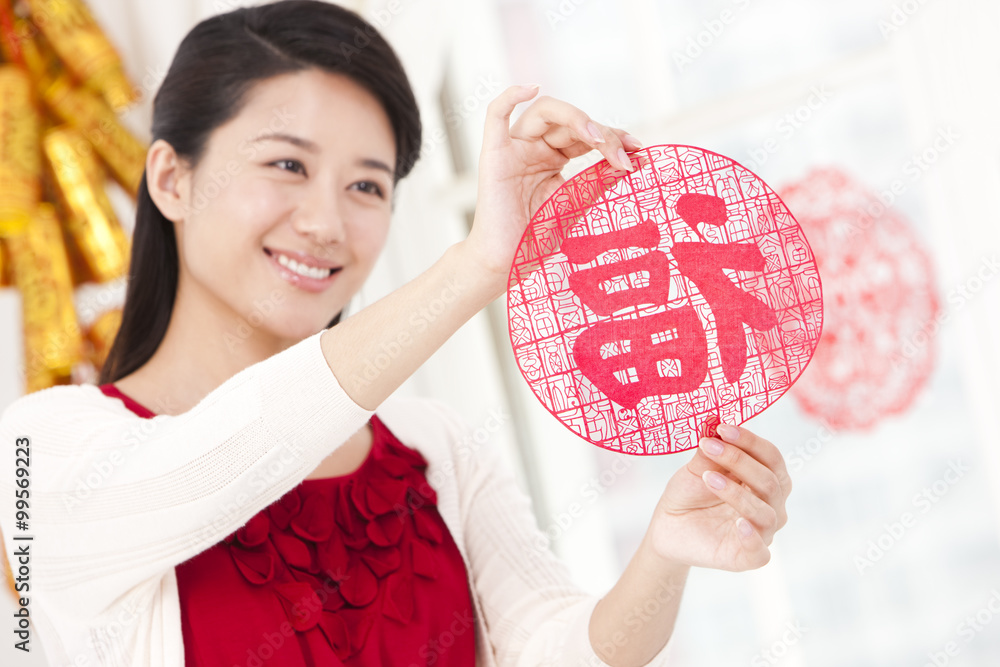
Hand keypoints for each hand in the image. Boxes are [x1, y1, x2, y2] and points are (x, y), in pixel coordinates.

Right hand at [462, 84, 642, 290]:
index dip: (613, 137)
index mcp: (553, 158)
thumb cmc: (536, 238)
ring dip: (576, 119)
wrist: (508, 263)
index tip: (639, 151)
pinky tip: (530, 87)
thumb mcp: (577, 204)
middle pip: (570, 122)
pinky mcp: (494, 155)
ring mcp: (514, 149)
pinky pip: (495, 115)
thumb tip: (635, 160)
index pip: (586, 135)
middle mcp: (534, 147)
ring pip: (544, 112)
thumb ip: (599, 180)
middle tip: (623, 155)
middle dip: (602, 133)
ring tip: (598, 138)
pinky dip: (510, 96)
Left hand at [643, 424, 791, 571]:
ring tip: (708, 479)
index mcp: (765, 480)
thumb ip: (709, 450)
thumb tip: (714, 421)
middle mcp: (771, 505)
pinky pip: (760, 551)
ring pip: (765, 512)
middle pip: (771, 481)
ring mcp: (762, 532)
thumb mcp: (696, 468)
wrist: (667, 526)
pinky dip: (752, 536)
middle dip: (740, 460)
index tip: (722, 428)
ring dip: (736, 492)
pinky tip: (739, 523)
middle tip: (709, 446)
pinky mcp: (748, 558)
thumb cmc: (689, 493)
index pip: (771, 457)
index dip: (750, 441)